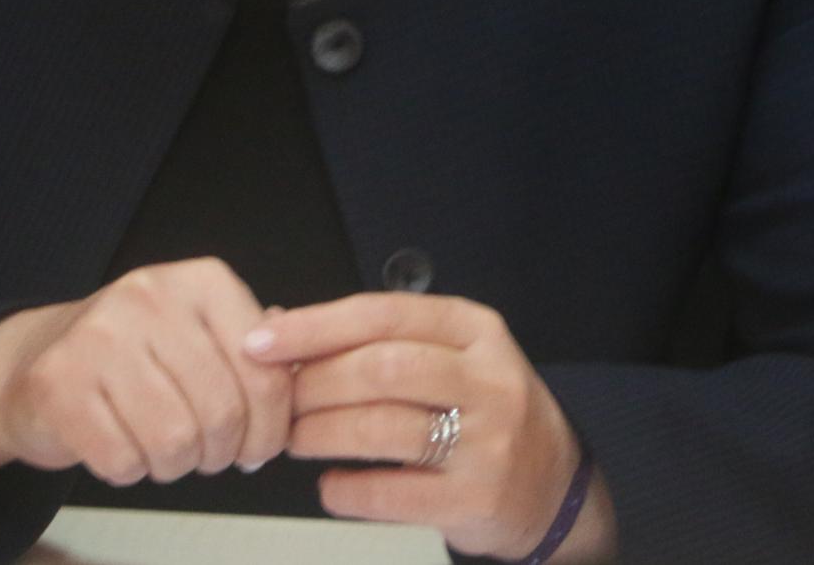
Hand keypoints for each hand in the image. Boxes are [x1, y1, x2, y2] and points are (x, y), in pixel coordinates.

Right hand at [0, 258, 291, 498]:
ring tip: (168, 456)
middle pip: (222, 410)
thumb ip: (254, 348)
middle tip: (212, 458)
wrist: (35, 361)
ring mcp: (98, 336)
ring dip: (178, 467)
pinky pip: (122, 458)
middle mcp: (151, 297)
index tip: (260, 446)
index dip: (270, 425)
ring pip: (175, 440)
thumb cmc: (134, 355)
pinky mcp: (57, 383)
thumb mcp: (201, 332)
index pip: (263, 369)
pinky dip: (131, 472)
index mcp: (201, 282)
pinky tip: (125, 450)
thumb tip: (300, 371)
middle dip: (224, 453)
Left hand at [253, 292, 615, 562]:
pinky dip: (343, 490)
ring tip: (295, 438)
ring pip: (381, 428)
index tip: (263, 341)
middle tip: (278, 400)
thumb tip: (282, 332)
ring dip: (320, 433)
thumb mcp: (452, 358)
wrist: (549, 485)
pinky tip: (332, 484)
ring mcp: (486, 441)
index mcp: (476, 331)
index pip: (385, 315)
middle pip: (381, 368)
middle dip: (314, 383)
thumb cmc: (484, 413)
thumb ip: (379, 343)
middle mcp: (488, 379)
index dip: (317, 327)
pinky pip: (388, 494)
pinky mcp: (473, 499)